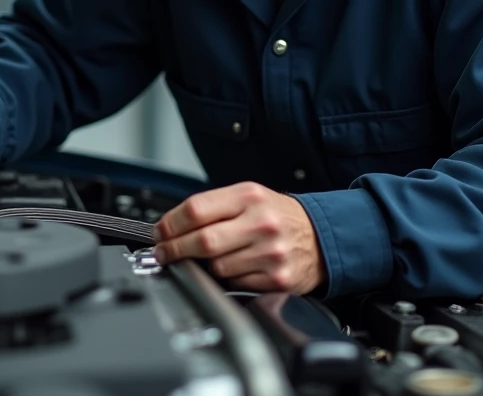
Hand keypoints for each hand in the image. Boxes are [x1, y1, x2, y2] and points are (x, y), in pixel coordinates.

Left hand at [152, 181, 326, 293]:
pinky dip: (226, 279)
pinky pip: (235, 284)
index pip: (197, 209)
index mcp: (249, 197)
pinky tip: (233, 269)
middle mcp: (261, 223)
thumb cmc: (278, 216)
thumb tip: (171, 226)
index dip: (170, 223)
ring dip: (203, 266)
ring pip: (216, 267)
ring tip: (207, 258)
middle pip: (202, 241)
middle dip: (174, 250)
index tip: (160, 232)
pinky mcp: (277, 279)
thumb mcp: (249, 197)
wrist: (322, 236)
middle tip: (163, 253)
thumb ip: (213, 207)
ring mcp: (270, 253)